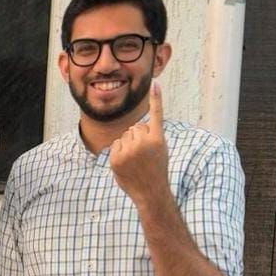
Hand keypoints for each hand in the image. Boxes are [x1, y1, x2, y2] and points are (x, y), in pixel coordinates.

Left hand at [109, 80, 168, 205]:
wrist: (150, 192)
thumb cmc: (157, 169)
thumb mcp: (160, 150)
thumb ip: (150, 136)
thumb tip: (134, 127)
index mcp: (158, 139)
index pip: (156, 115)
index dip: (156, 99)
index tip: (155, 83)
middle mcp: (143, 143)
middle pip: (135, 127)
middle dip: (138, 137)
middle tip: (145, 154)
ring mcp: (128, 151)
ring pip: (125, 135)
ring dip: (128, 144)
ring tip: (136, 160)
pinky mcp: (116, 158)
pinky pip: (115, 144)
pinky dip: (119, 151)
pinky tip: (127, 163)